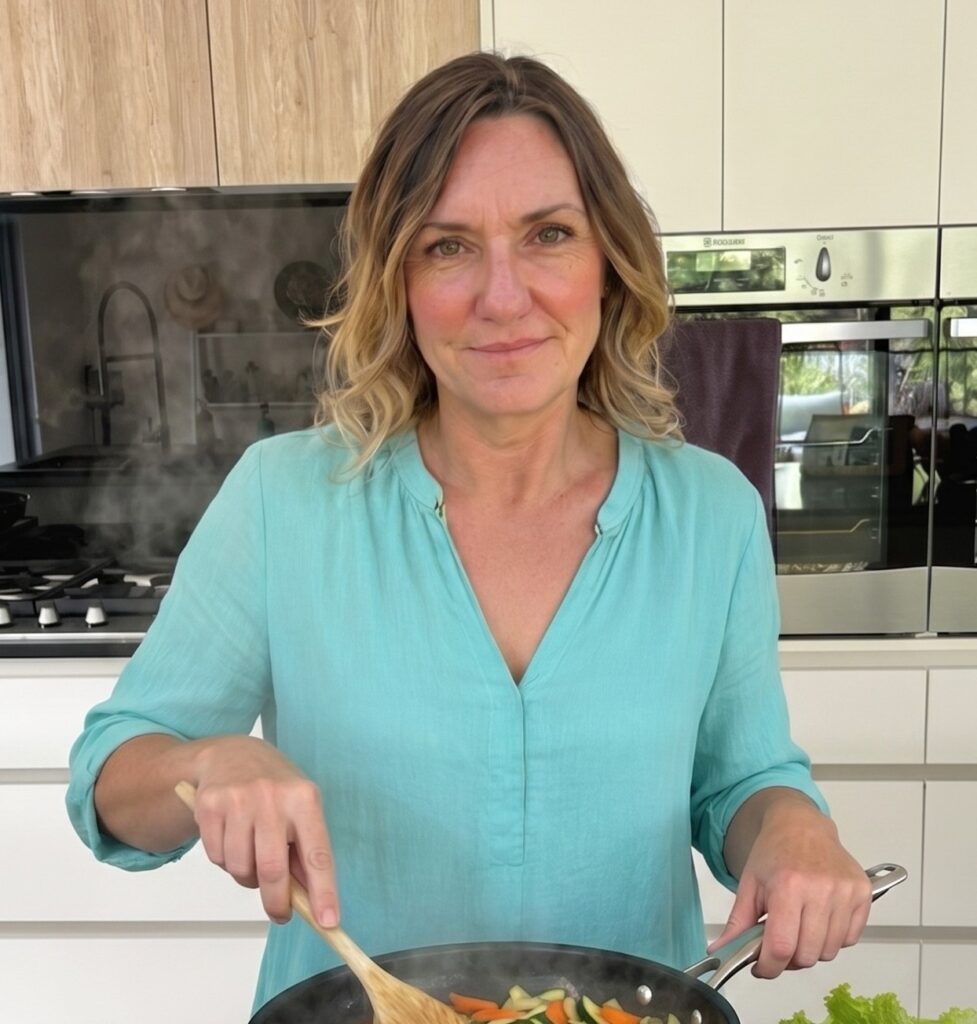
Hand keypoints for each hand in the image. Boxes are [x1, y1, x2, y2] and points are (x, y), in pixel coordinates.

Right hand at [187, 736, 338, 928]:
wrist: (232, 753)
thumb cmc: (275, 788)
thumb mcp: (300, 807)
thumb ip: (305, 849)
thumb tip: (312, 900)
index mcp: (304, 799)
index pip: (317, 854)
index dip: (323, 892)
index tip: (328, 922)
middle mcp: (272, 797)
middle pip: (273, 870)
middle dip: (277, 902)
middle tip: (281, 913)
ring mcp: (238, 800)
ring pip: (241, 868)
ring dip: (248, 878)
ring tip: (253, 856)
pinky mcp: (209, 806)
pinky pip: (217, 858)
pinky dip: (225, 861)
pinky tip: (232, 838)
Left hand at [708, 792, 871, 978]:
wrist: (800, 825)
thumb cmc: (773, 852)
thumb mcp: (749, 884)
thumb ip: (737, 923)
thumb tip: (719, 951)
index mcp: (787, 886)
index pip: (781, 947)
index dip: (769, 966)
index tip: (762, 967)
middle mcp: (820, 889)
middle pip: (807, 955)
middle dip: (790, 959)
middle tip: (780, 943)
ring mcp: (845, 892)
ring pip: (830, 951)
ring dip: (812, 949)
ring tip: (799, 927)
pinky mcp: (863, 893)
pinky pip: (850, 939)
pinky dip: (834, 938)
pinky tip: (820, 919)